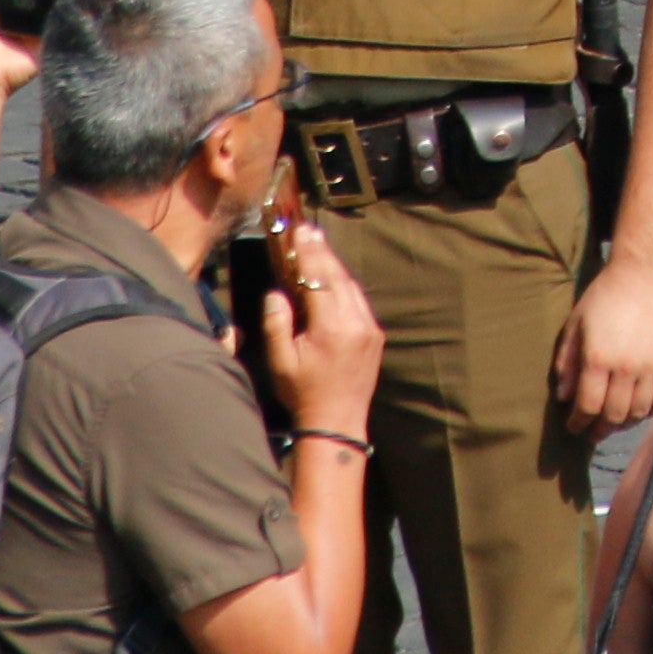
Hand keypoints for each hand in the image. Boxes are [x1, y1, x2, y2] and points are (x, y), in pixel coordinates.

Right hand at [257, 209, 389, 430]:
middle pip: (338, 277)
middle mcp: (355, 324)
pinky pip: (358, 302)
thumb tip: (277, 292)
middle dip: (322, 253)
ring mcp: (369, 329)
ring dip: (334, 267)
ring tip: (318, 248)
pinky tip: (332, 278)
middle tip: (308, 230)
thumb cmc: (303, 394)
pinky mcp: (375, 335)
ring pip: (351, 287)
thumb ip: (277, 323)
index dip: (309, 253)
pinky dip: (344, 286)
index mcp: (331, 328)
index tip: (300, 231)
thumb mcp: (281, 361)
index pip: (319, 279)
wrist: (337, 423)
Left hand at [553, 246, 652, 429]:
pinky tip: (641, 409)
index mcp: (598, 358)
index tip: (573, 426)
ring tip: (616, 422)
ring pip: (639, 411)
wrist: (645, 271)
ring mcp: (652, 364)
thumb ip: (567, 362)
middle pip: (614, 415)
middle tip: (593, 432)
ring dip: (625, 422)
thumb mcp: (576, 324)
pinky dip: (652, 409)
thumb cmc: (604, 295)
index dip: (579, 422)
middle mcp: (626, 366)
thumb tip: (563, 397)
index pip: (588, 406)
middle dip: (600, 429)